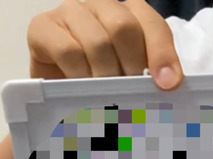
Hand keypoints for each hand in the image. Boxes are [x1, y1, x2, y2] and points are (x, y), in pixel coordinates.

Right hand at [27, 0, 182, 88]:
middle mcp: (101, 4)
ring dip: (104, 75)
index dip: (161, 54)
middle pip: (123, 27)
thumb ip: (152, 74)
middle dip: (129, 65)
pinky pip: (67, 50)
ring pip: (96, 41)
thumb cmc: (101, 81)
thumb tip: (169, 84)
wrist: (58, 91)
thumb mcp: (132, 76)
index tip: (167, 85)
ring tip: (104, 95)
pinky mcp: (43, 27)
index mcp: (131, 12)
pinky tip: (81, 86)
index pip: (152, 25)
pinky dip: (78, 74)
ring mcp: (71, 12)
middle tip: (128, 92)